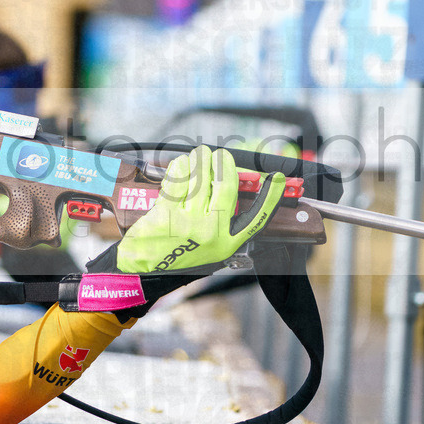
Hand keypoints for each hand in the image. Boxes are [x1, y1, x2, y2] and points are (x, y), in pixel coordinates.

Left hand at [115, 146, 284, 272]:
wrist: (146, 268)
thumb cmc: (178, 251)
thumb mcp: (208, 244)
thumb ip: (221, 219)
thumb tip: (228, 182)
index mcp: (226, 242)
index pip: (256, 218)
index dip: (270, 198)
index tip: (277, 179)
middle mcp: (211, 233)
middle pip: (225, 186)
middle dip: (222, 163)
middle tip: (218, 155)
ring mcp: (189, 223)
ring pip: (200, 178)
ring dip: (200, 160)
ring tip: (199, 155)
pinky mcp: (166, 214)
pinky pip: (178, 181)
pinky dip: (181, 167)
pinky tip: (182, 164)